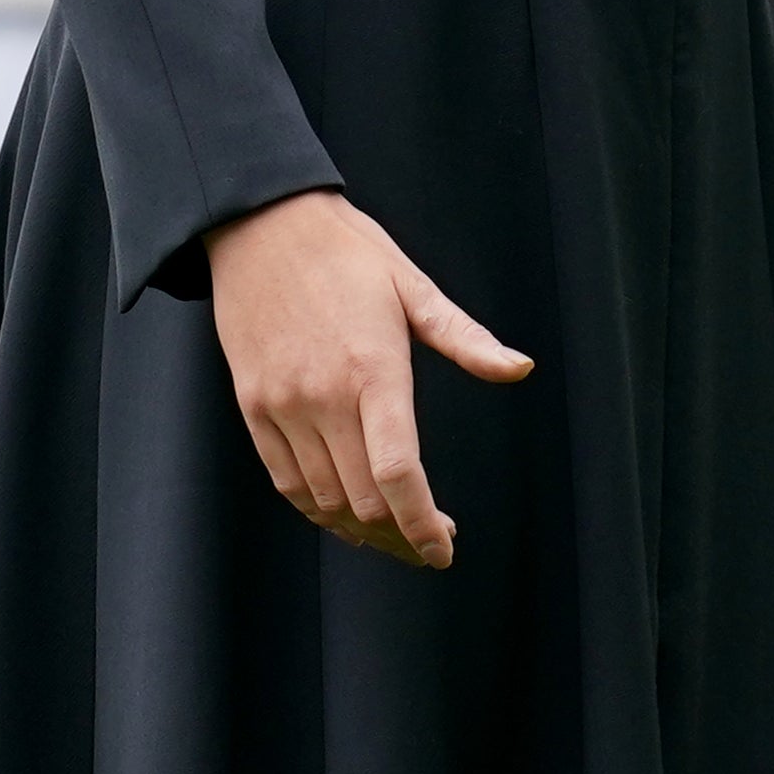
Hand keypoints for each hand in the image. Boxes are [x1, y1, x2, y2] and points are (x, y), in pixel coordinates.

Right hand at [200, 186, 531, 567]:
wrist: (258, 224)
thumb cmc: (345, 250)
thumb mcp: (411, 284)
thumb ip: (464, 338)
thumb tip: (520, 368)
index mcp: (373, 368)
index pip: (399, 473)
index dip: (424, 526)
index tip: (445, 549)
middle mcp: (324, 395)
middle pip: (366, 500)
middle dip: (403, 535)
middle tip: (431, 538)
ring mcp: (283, 404)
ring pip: (326, 500)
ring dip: (364, 530)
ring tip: (394, 532)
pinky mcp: (253, 406)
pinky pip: (287, 481)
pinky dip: (319, 509)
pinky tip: (347, 512)